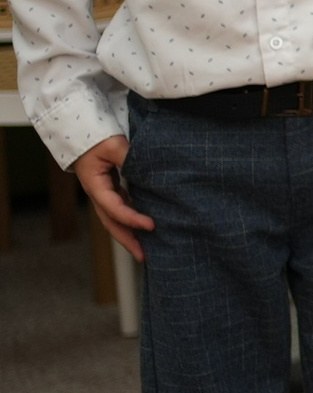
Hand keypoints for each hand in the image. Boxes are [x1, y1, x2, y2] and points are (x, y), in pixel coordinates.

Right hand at [72, 136, 153, 260]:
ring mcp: (104, 194)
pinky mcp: (112, 190)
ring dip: (130, 234)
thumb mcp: (112, 146)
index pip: (115, 209)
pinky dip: (131, 220)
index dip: (132, 219)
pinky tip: (145, 228)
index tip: (151, 226)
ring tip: (147, 249)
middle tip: (144, 257)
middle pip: (112, 223)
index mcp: (96, 187)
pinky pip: (121, 210)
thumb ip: (128, 158)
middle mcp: (99, 195)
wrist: (81, 136)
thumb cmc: (95, 139)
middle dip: (127, 241)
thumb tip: (146, 169)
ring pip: (116, 220)